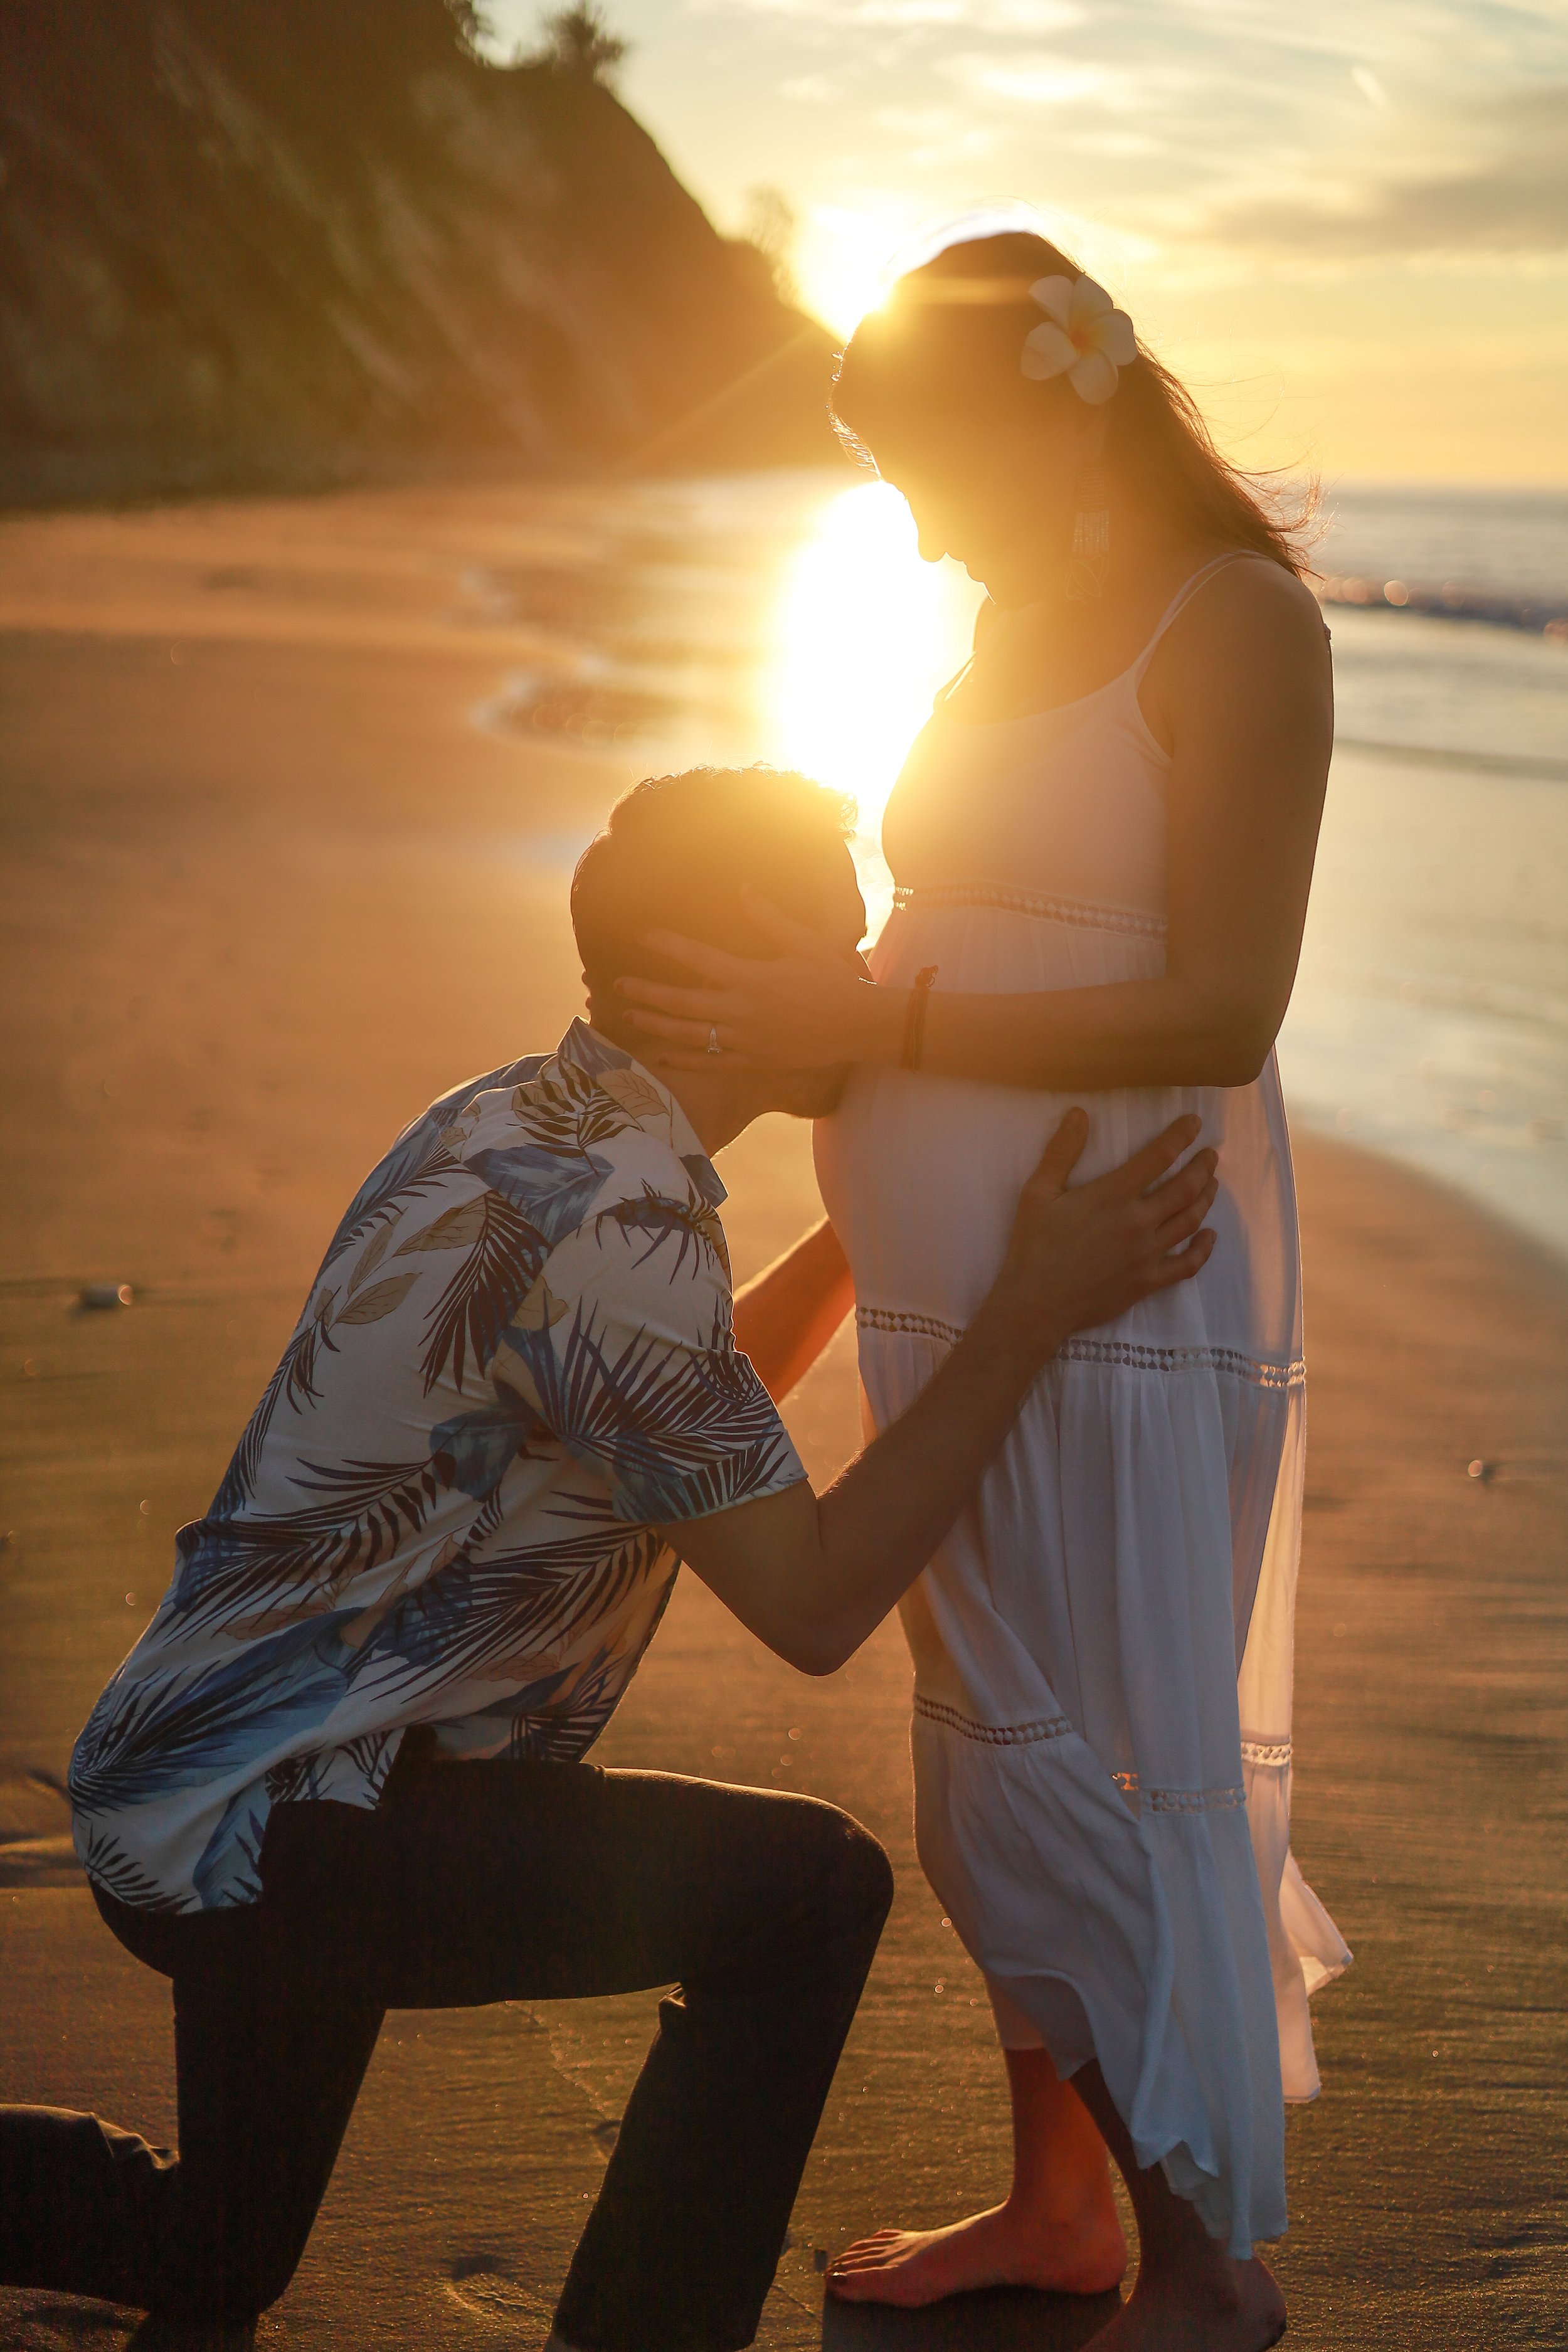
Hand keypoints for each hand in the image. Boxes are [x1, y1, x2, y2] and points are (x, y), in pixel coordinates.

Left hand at [616, 892, 886, 1070]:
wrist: (861, 1027)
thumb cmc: (837, 980)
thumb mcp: (807, 944)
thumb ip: (770, 918)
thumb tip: (743, 889)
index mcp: (753, 977)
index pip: (699, 958)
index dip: (667, 944)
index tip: (641, 934)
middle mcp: (743, 1010)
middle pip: (682, 1002)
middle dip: (646, 992)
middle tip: (616, 984)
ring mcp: (746, 1040)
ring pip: (689, 1034)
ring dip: (656, 1024)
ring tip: (629, 1014)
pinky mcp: (754, 1061)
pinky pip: (710, 1063)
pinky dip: (683, 1061)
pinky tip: (660, 1056)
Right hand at [986, 1110, 1217, 1368]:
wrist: (1036, 1304)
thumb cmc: (1034, 1246)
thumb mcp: (1038, 1192)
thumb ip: (1061, 1151)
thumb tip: (1079, 1113)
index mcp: (1113, 1195)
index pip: (1159, 1156)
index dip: (1181, 1135)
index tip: (1194, 1122)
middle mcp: (1138, 1221)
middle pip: (1186, 1187)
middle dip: (1203, 1165)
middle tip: (1211, 1154)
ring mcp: (1147, 1254)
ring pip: (1191, 1220)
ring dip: (1206, 1198)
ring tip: (1212, 1184)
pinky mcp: (1148, 1281)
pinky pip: (1187, 1265)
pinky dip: (1204, 1249)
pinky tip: (1209, 1236)